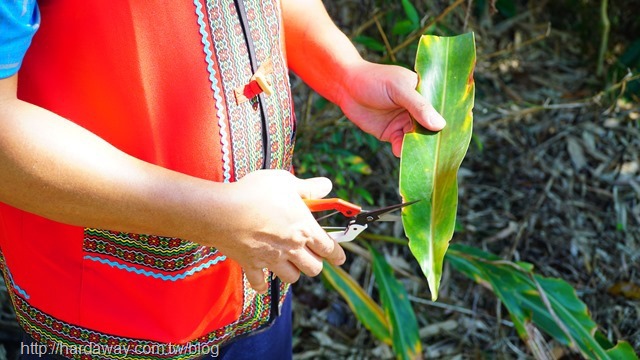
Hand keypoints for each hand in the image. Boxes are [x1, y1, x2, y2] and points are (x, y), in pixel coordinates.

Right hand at [211, 170, 345, 292]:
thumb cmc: (255, 193)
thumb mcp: (285, 181)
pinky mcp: (251, 265)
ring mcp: (271, 260)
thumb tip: (327, 185)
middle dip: (315, 263)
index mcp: (304, 228)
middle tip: (310, 255)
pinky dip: (262, 283)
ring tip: (288, 262)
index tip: (340, 258)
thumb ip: (308, 187)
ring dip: (293, 272)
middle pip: (314, 268)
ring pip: (292, 278)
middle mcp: (292, 248)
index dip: (337, 254)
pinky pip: (260, 283)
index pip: (329, 247)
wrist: (223, 211)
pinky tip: (262, 279)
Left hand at [336, 61, 445, 155]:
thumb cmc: (374, 80)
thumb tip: (440, 125)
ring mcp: (405, 122)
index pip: (444, 108)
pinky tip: (399, 151)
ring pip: (418, 140)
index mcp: (425, 93)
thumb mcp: (398, 90)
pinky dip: (402, 151)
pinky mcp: (392, 133)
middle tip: (440, 153)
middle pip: (433, 128)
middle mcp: (418, 110)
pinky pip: (402, 146)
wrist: (346, 87)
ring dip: (419, 149)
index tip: (459, 135)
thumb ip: (419, 106)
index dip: (452, 121)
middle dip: (435, 140)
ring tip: (421, 156)